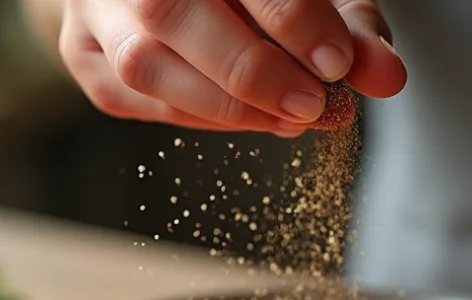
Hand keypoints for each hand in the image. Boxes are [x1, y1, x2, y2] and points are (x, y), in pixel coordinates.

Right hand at [55, 0, 406, 135]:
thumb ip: (349, 27)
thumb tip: (388, 79)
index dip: (288, 16)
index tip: (337, 62)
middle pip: (168, 12)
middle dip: (250, 70)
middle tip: (313, 105)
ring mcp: (94, 7)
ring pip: (141, 63)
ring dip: (225, 105)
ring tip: (292, 117)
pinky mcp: (82, 54)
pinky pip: (132, 99)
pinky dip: (201, 115)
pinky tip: (250, 116)